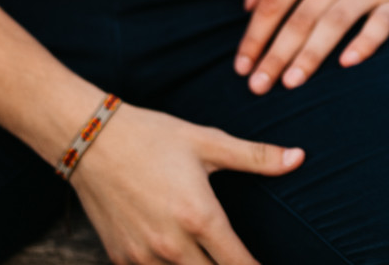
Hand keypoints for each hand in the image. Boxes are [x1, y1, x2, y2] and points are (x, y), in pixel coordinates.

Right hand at [69, 102, 303, 264]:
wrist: (90, 137)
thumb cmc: (151, 135)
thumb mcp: (204, 141)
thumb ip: (254, 157)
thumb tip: (299, 157)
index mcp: (199, 216)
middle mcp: (172, 245)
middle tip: (238, 260)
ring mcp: (145, 258)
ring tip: (208, 257)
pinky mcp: (122, 259)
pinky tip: (175, 255)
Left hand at [234, 0, 388, 92]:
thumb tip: (247, 5)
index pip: (274, 0)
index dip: (255, 34)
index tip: (241, 67)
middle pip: (301, 17)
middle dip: (277, 54)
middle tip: (259, 85)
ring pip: (334, 22)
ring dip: (310, 55)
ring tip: (291, 83)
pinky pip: (378, 26)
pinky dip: (363, 44)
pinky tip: (345, 64)